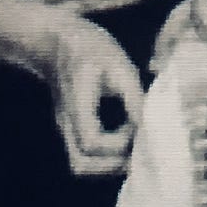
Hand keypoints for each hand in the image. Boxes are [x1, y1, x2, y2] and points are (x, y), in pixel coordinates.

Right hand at [35, 13, 143, 175]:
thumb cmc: (89, 48)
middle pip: (81, 164)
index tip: (137, 126)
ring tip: (133, 146)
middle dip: (113, 165)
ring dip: (109, 164)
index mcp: (77, 105)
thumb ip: (133, 96)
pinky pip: (85, 153)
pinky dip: (105, 156)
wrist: (56, 42)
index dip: (119, 143)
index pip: (92, 142)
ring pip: (80, 163)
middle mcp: (67, 122)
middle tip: (137, 148)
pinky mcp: (72, 126)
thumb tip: (150, 123)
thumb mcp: (118, 64)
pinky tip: (127, 139)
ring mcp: (67, 127)